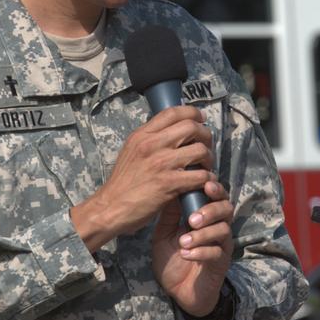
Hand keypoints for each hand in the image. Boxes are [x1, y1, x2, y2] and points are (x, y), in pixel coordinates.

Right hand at [70, 106, 213, 250]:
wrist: (110, 208)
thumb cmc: (123, 183)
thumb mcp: (131, 151)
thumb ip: (150, 139)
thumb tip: (172, 130)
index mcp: (142, 135)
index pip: (172, 112)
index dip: (192, 113)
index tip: (201, 120)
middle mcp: (151, 144)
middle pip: (191, 127)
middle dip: (206, 136)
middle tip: (206, 148)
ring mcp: (161, 164)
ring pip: (200, 150)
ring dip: (208, 159)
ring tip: (205, 167)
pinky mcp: (168, 184)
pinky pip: (200, 175)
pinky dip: (207, 178)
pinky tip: (203, 183)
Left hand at [151, 178, 234, 316]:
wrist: (177, 291)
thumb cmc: (172, 260)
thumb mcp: (163, 234)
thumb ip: (169, 215)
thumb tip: (171, 189)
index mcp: (205, 217)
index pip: (215, 196)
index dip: (214, 187)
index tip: (205, 183)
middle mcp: (217, 227)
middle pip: (227, 208)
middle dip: (211, 209)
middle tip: (192, 219)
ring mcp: (221, 245)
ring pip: (223, 230)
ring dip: (203, 234)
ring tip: (184, 242)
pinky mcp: (221, 263)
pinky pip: (217, 252)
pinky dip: (201, 252)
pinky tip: (186, 254)